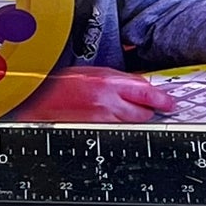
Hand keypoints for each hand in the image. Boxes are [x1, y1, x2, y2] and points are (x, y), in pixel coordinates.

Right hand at [20, 66, 179, 123]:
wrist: (36, 101)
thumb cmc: (58, 85)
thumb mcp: (90, 73)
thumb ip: (117, 80)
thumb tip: (139, 87)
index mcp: (107, 81)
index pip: (146, 92)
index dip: (161, 99)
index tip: (170, 103)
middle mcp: (108, 102)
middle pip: (144, 112)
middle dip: (147, 110)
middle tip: (147, 107)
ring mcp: (102, 121)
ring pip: (133, 124)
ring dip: (133, 119)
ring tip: (120, 112)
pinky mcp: (96, 133)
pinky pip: (119, 131)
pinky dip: (120, 127)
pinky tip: (112, 121)